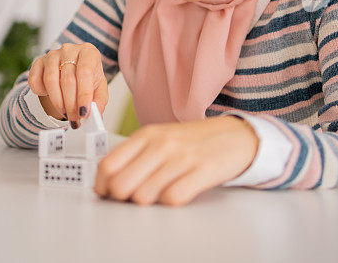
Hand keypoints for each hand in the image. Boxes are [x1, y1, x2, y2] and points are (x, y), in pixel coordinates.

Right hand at [27, 42, 107, 127]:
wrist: (73, 69)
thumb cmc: (88, 78)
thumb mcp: (99, 88)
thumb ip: (99, 101)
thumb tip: (96, 114)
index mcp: (89, 52)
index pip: (85, 73)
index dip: (84, 95)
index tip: (84, 113)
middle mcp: (70, 50)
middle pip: (67, 80)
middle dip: (71, 105)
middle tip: (74, 120)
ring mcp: (52, 54)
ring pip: (50, 81)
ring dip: (58, 102)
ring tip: (65, 113)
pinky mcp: (38, 62)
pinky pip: (35, 80)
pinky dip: (40, 92)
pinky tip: (50, 96)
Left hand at [93, 115, 258, 205]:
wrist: (235, 136)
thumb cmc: (193, 142)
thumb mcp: (160, 139)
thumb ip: (134, 156)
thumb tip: (107, 183)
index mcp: (146, 135)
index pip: (107, 165)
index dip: (102, 186)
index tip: (106, 194)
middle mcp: (161, 144)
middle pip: (121, 185)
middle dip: (123, 199)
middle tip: (134, 197)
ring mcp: (182, 157)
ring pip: (143, 196)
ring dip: (149, 202)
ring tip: (159, 193)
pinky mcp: (202, 170)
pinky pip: (172, 198)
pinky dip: (171, 202)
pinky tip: (178, 192)